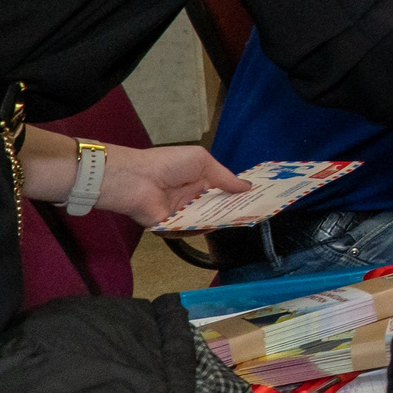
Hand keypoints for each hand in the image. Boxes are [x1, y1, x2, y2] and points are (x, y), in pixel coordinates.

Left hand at [96, 145, 246, 227]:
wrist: (136, 178)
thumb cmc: (167, 164)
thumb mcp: (202, 161)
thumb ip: (225, 177)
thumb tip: (247, 187)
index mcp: (199, 181)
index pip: (222, 191)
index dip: (237, 195)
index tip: (257, 200)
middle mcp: (191, 198)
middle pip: (216, 208)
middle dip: (232, 210)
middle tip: (253, 213)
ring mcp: (181, 213)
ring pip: (205, 221)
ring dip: (219, 220)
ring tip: (238, 220)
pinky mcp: (169, 227)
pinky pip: (188, 231)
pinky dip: (199, 229)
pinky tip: (213, 225)